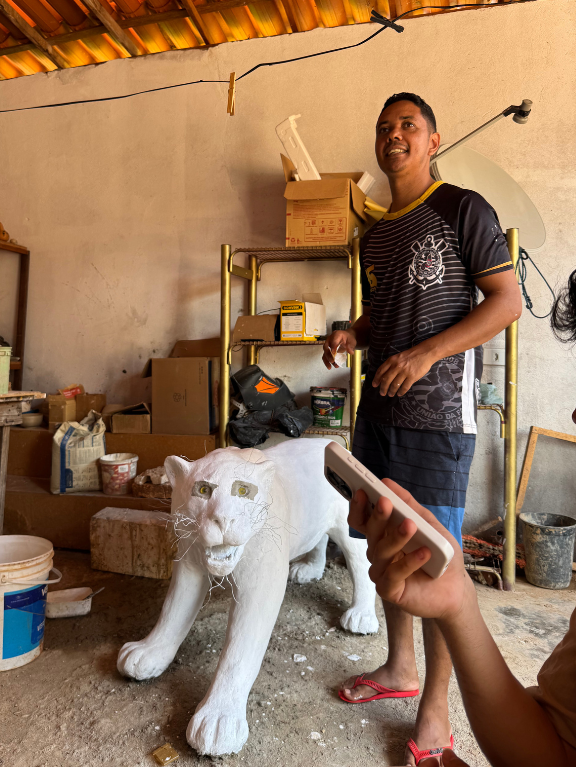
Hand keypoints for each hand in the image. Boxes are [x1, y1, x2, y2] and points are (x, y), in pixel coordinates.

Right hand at [322, 330, 355, 369]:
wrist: (347, 337)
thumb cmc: (349, 338)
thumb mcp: (352, 341)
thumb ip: (351, 346)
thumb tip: (350, 352)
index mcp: (336, 335)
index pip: (333, 341)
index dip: (333, 347)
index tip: (334, 353)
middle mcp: (330, 339)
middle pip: (326, 347)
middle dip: (328, 355)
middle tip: (332, 361)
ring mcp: (328, 345)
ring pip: (324, 353)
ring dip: (326, 360)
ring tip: (330, 367)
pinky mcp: (328, 350)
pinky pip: (325, 356)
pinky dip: (327, 362)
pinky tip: (330, 366)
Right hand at [349, 479, 472, 621]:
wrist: (455, 588)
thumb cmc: (440, 555)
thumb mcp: (429, 525)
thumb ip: (409, 505)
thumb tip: (387, 482)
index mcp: (383, 535)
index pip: (363, 520)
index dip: (359, 506)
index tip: (362, 490)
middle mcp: (378, 552)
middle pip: (371, 532)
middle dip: (377, 516)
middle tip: (385, 502)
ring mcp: (381, 572)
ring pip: (382, 552)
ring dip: (396, 537)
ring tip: (411, 525)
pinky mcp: (389, 590)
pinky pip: (394, 574)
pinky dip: (409, 562)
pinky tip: (424, 553)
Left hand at [372, 345, 434, 395]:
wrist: (424, 353)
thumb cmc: (411, 355)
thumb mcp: (398, 357)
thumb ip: (391, 364)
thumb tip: (384, 376)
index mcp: (392, 360)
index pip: (381, 371)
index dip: (376, 379)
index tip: (375, 385)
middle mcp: (396, 366)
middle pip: (386, 380)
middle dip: (383, 388)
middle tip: (382, 393)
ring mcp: (404, 372)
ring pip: (395, 385)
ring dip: (391, 391)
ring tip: (390, 394)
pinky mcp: (412, 377)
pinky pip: (404, 387)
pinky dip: (401, 392)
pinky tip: (399, 394)